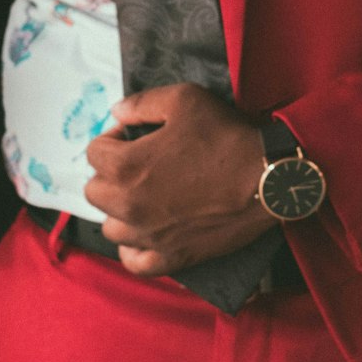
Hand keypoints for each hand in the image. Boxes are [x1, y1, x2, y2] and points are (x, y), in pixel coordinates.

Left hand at [84, 82, 276, 276]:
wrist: (267, 178)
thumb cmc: (226, 136)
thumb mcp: (183, 100)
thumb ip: (141, 104)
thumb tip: (116, 113)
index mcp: (126, 166)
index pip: (94, 152)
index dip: (113, 138)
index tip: (134, 136)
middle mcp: (129, 205)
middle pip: (95, 190)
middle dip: (111, 173)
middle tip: (139, 162)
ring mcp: (149, 236)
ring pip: (110, 226)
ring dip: (119, 209)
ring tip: (144, 194)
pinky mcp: (171, 257)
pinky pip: (133, 261)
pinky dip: (133, 248)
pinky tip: (145, 230)